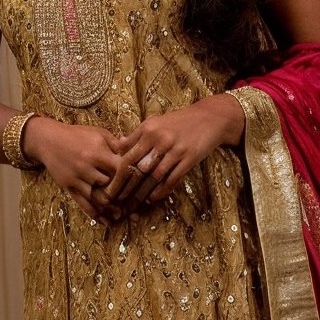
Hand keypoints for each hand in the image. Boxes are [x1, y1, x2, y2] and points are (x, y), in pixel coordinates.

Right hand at [24, 116, 124, 220]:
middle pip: (111, 185)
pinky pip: (83, 204)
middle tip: (133, 203)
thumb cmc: (76, 135)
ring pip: (98, 198)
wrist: (48, 139)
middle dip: (122, 194)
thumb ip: (115, 142)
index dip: (130, 176)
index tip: (138, 182)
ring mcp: (77, 178)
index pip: (120, 169)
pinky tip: (105, 222)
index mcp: (98, 152)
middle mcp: (88, 166)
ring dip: (111, 208)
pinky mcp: (69, 186)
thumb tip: (131, 147)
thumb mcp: (98, 133)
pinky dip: (96, 214)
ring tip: (121, 214)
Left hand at [105, 95, 244, 209]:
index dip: (117, 172)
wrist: (209, 118)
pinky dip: (162, 190)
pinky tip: (154, 197)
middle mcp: (160, 138)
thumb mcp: (156, 122)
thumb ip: (137, 134)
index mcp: (148, 128)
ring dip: (143, 191)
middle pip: (138, 167)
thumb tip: (119, 144)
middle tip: (118, 199)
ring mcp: (175, 149)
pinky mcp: (189, 159)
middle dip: (127, 185)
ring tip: (134, 201)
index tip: (110, 185)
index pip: (127, 154)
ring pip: (154, 176)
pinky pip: (172, 179)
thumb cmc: (179, 121)